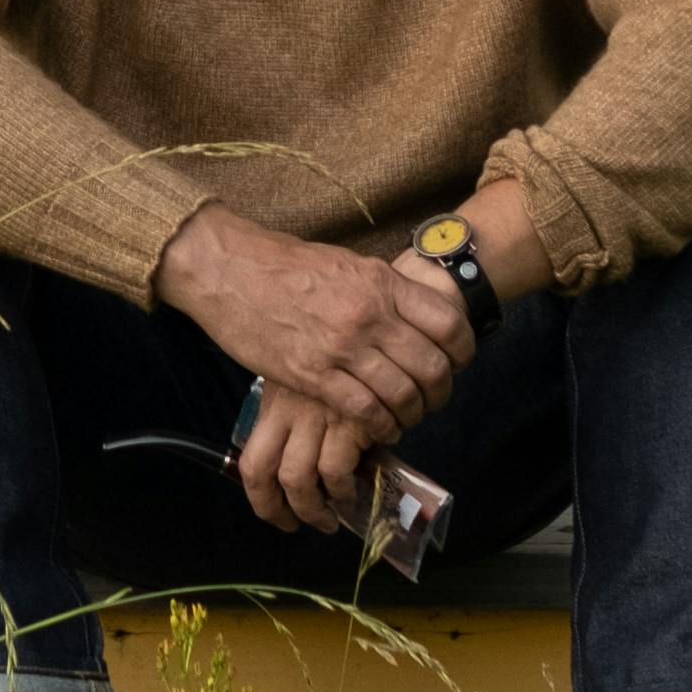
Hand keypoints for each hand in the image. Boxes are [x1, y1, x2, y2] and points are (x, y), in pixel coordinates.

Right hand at [155, 205, 471, 465]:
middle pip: (431, 366)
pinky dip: (380, 426)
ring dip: (411, 413)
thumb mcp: (347, 263)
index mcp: (381, 283)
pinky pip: (363, 411)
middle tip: (433, 399)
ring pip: (401, 394)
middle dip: (440, 391)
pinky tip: (379, 427)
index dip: (462, 351)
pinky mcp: (312, 374)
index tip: (457, 363)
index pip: (448, 324)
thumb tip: (413, 314)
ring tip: (406, 417)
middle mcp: (369, 314)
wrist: (229, 268)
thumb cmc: (285, 264)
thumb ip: (383, 290)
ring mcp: (341, 346)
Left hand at [233, 379, 395, 536]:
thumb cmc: (345, 364)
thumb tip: (304, 463)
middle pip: (264, 473)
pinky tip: (355, 489)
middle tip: (300, 523)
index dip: (261, 499)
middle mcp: (288, 411)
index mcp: (275, 403)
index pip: (251, 460)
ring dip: (315, 509)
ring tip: (333, 516)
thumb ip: (301, 415)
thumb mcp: (309, 382)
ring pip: (298, 479)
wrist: (377, 340)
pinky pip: (335, 470)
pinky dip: (343, 489)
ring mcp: (315, 415)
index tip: (277, 514)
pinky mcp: (347, 420)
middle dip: (280, 510)